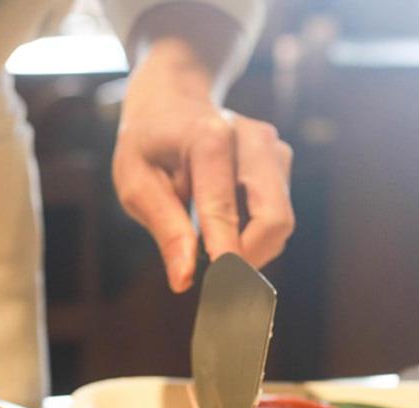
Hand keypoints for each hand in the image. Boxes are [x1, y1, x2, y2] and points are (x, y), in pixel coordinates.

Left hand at [112, 40, 293, 291]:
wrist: (172, 99)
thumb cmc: (148, 145)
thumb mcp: (136, 183)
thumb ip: (165, 229)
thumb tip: (184, 279)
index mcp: (209, 139)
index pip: (225, 212)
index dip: (227, 260)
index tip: (223, 296)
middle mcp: (252, 139)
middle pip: (274, 220)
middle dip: (250, 259)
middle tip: (218, 280)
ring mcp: (273, 148)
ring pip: (281, 222)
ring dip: (251, 247)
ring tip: (212, 244)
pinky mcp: (282, 160)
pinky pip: (279, 213)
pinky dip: (255, 233)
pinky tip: (226, 224)